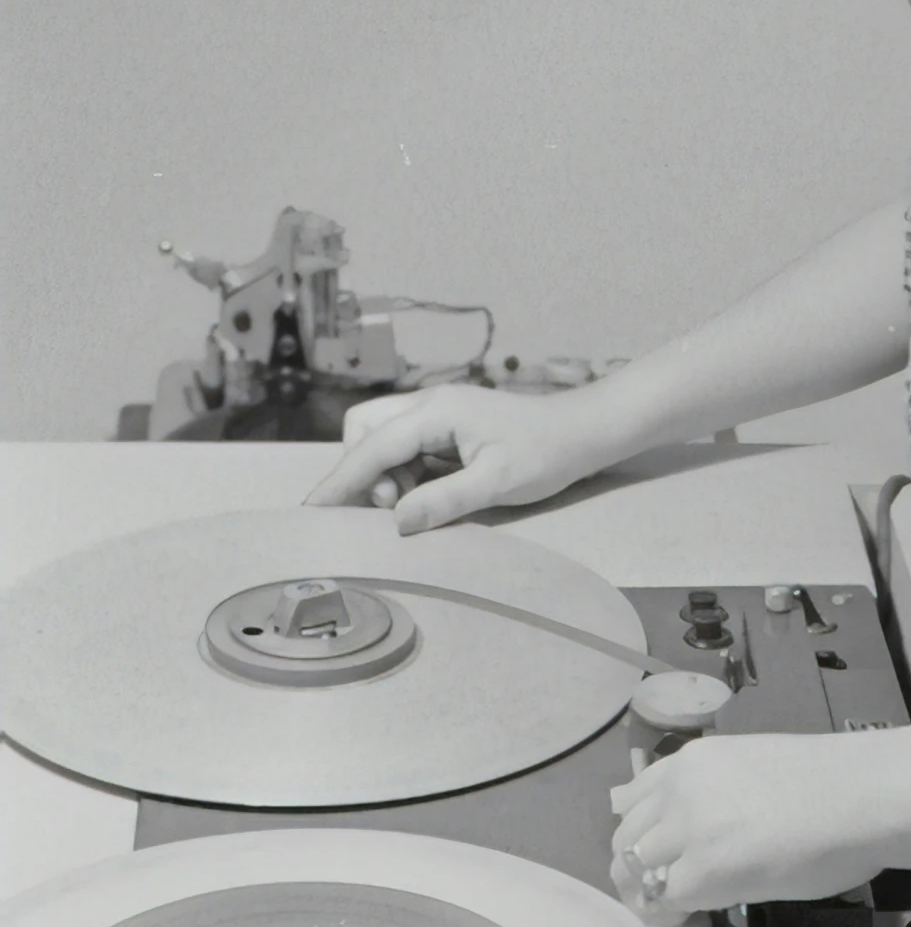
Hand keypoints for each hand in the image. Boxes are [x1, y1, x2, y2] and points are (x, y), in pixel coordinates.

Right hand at [303, 384, 616, 531]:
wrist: (582, 433)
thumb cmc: (546, 454)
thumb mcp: (497, 482)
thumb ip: (444, 500)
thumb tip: (397, 521)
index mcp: (436, 411)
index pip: (372, 447)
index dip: (341, 480)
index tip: (312, 510)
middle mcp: (428, 405)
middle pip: (365, 431)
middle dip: (364, 470)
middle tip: (395, 506)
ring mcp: (437, 415)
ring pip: (383, 440)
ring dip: (387, 474)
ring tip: (416, 504)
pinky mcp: (447, 429)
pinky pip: (407, 449)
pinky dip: (405, 474)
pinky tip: (429, 495)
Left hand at [609, 726, 910, 914]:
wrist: (864, 795)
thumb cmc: (833, 786)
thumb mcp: (754, 771)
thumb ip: (718, 794)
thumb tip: (711, 828)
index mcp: (692, 762)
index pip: (631, 802)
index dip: (643, 839)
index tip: (667, 862)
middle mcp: (678, 789)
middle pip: (625, 842)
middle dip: (641, 877)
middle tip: (677, 901)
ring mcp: (686, 829)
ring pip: (633, 875)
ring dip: (652, 903)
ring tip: (687, 919)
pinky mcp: (703, 871)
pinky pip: (663, 905)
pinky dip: (673, 924)